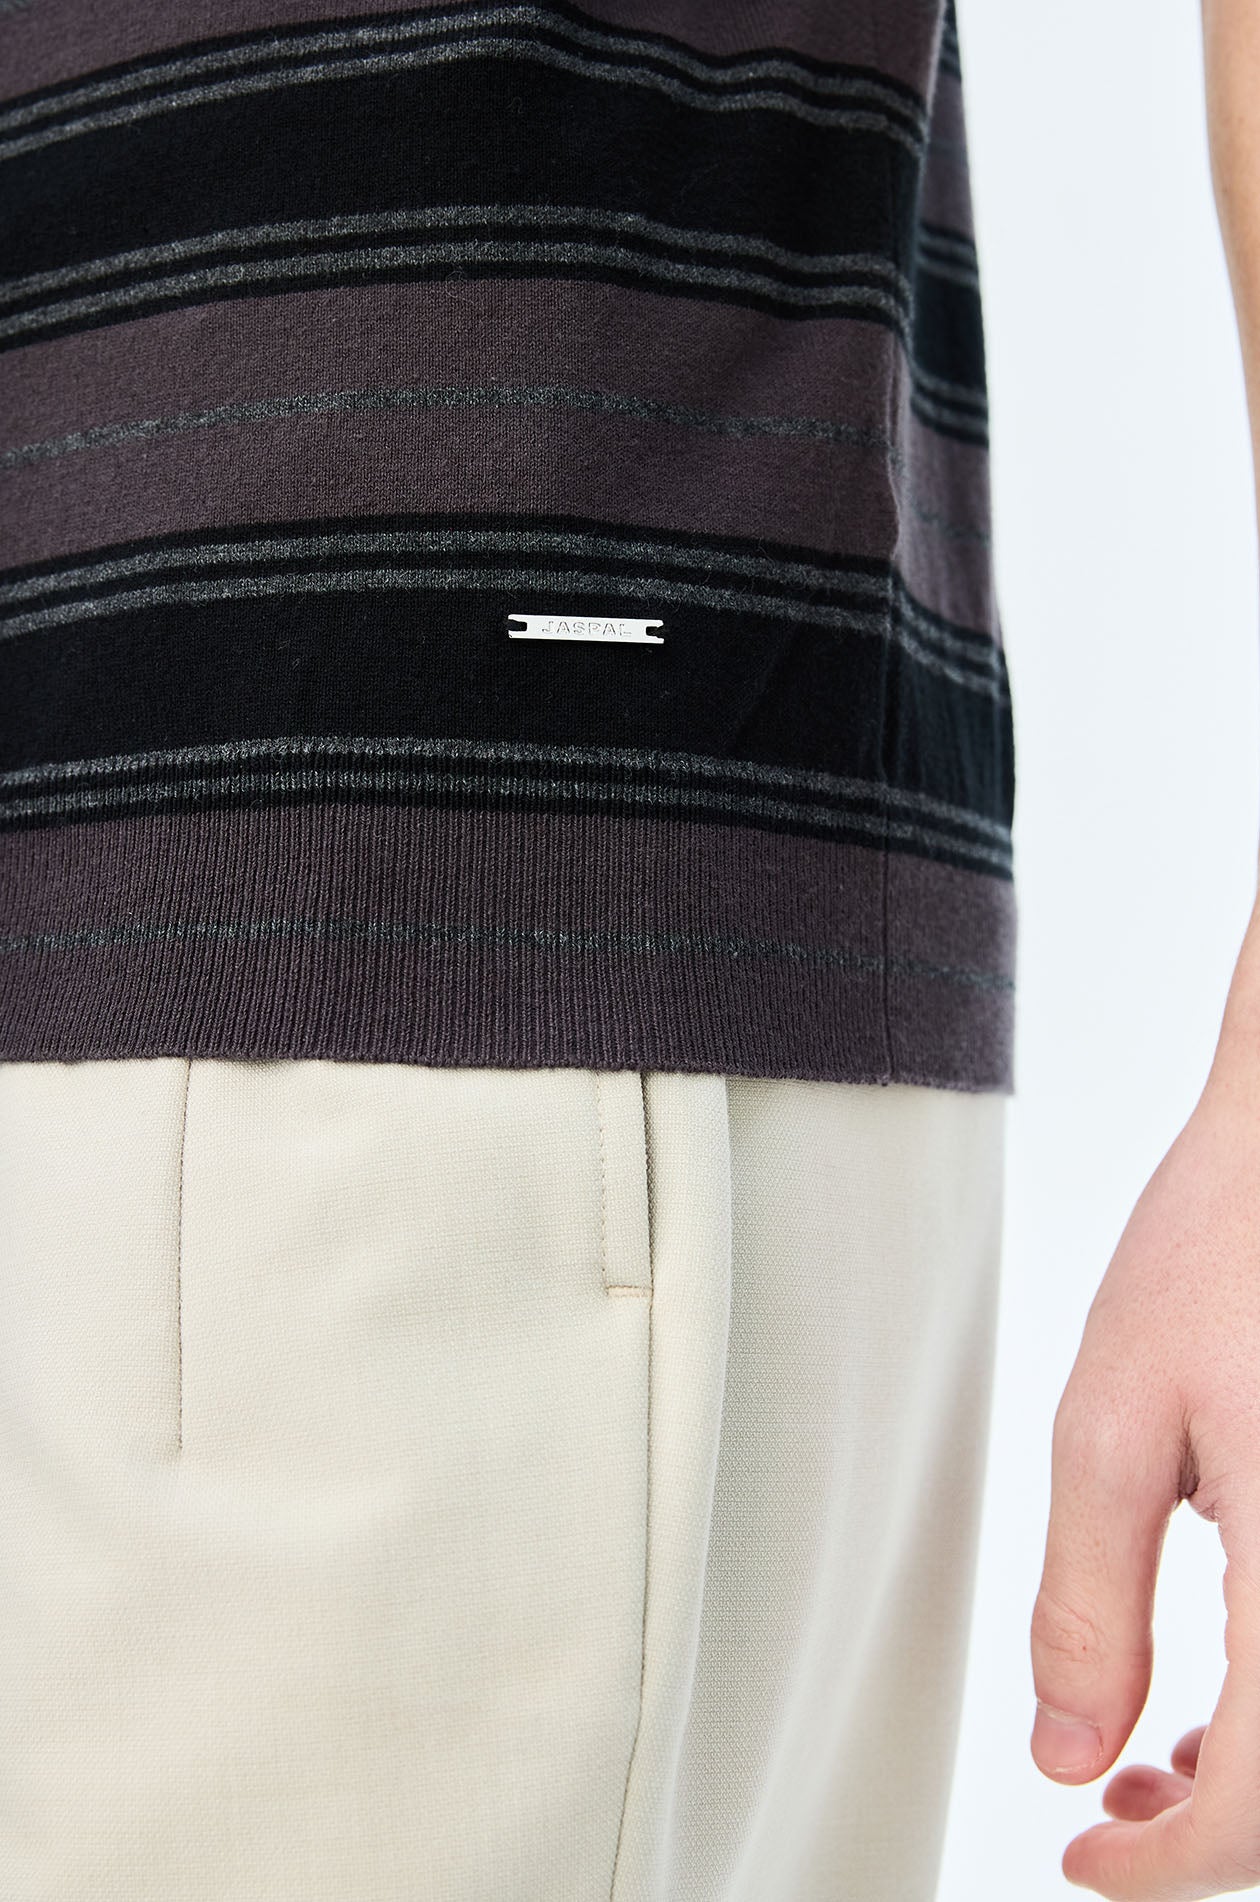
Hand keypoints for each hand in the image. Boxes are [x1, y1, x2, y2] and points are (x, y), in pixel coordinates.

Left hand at [1029, 1046, 1259, 1898]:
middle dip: (1213, 1840)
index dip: (1164, 1874)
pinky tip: (1229, 1691)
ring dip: (1257, 1785)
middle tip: (1109, 1818)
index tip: (1083, 1866)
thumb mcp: (1112, 1424)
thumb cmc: (1224, 1247)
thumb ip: (1088, 1606)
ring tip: (1153, 1758)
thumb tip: (1072, 1756)